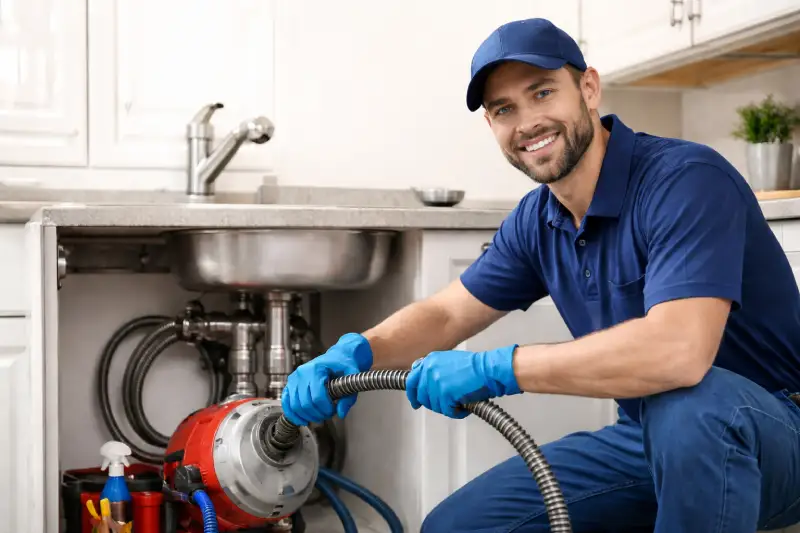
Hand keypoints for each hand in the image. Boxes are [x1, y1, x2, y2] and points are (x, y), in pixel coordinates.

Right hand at [281, 332, 372, 425]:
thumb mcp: (352, 377)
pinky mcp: (290, 383)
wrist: (337, 356)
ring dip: (307, 416)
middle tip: (327, 415)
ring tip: (318, 417)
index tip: (333, 411)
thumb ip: (348, 396)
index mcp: (316, 369)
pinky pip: (286, 401)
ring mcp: (294, 378)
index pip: (317, 397)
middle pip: (306, 403)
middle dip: (318, 414)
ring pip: (295, 405)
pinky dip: (292, 413)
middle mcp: (302, 372)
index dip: (326, 409)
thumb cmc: (344, 365)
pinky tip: (301, 420)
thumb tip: (341, 413)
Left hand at [405, 345, 520, 418]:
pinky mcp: (445, 394)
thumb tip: (425, 382)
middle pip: (422, 396)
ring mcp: (436, 383)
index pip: (412, 379)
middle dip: (432, 404)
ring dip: (447, 407)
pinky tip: (464, 406)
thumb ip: (434, 369)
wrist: (488, 370)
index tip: (415, 400)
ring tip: (460, 401)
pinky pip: (447, 411)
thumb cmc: (476, 367)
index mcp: (430, 361)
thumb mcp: (449, 360)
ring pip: (434, 405)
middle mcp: (430, 370)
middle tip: (444, 406)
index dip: (413, 393)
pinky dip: (457, 412)